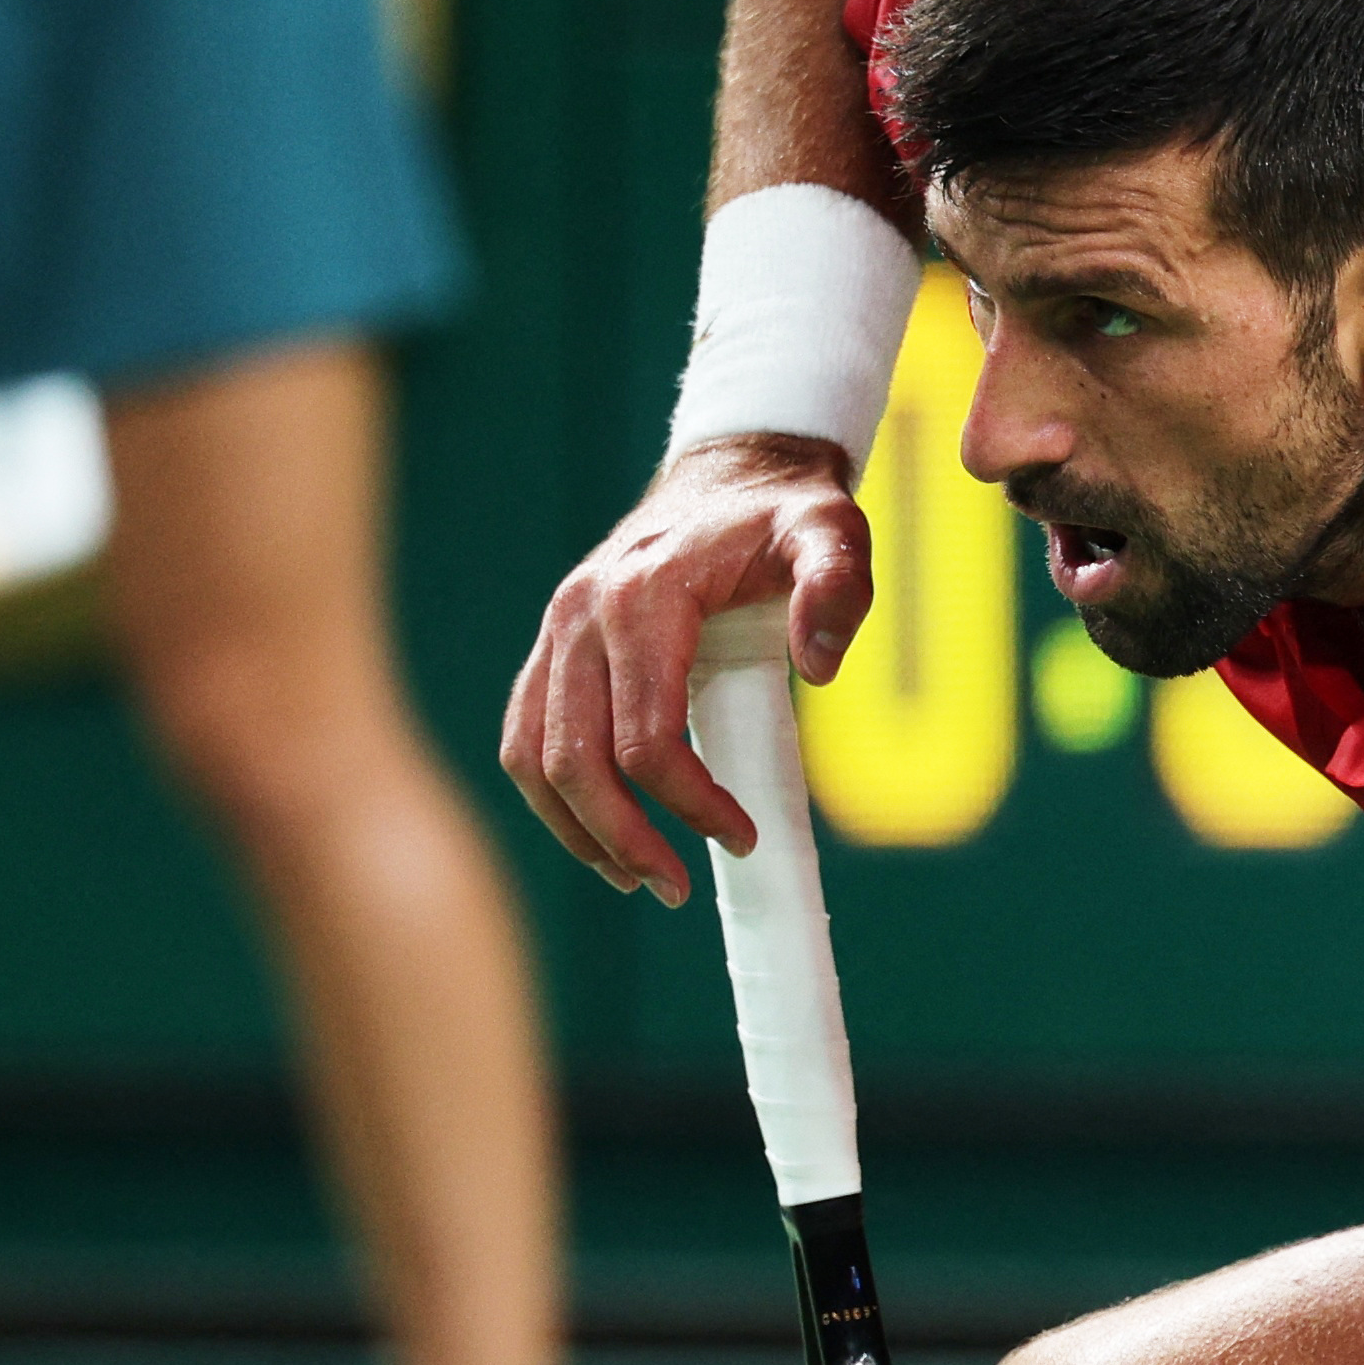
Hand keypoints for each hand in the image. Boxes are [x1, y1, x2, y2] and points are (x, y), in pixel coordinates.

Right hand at [500, 436, 874, 903]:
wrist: (733, 474)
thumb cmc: (786, 514)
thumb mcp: (832, 533)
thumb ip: (837, 588)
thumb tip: (820, 666)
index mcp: (642, 597)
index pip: (645, 735)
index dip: (690, 803)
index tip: (741, 837)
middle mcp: (580, 616)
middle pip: (575, 759)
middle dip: (623, 838)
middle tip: (678, 890)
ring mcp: (557, 632)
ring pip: (533, 756)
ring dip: (577, 831)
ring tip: (638, 877)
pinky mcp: (553, 650)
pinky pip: (526, 737)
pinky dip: (553, 797)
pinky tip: (601, 837)